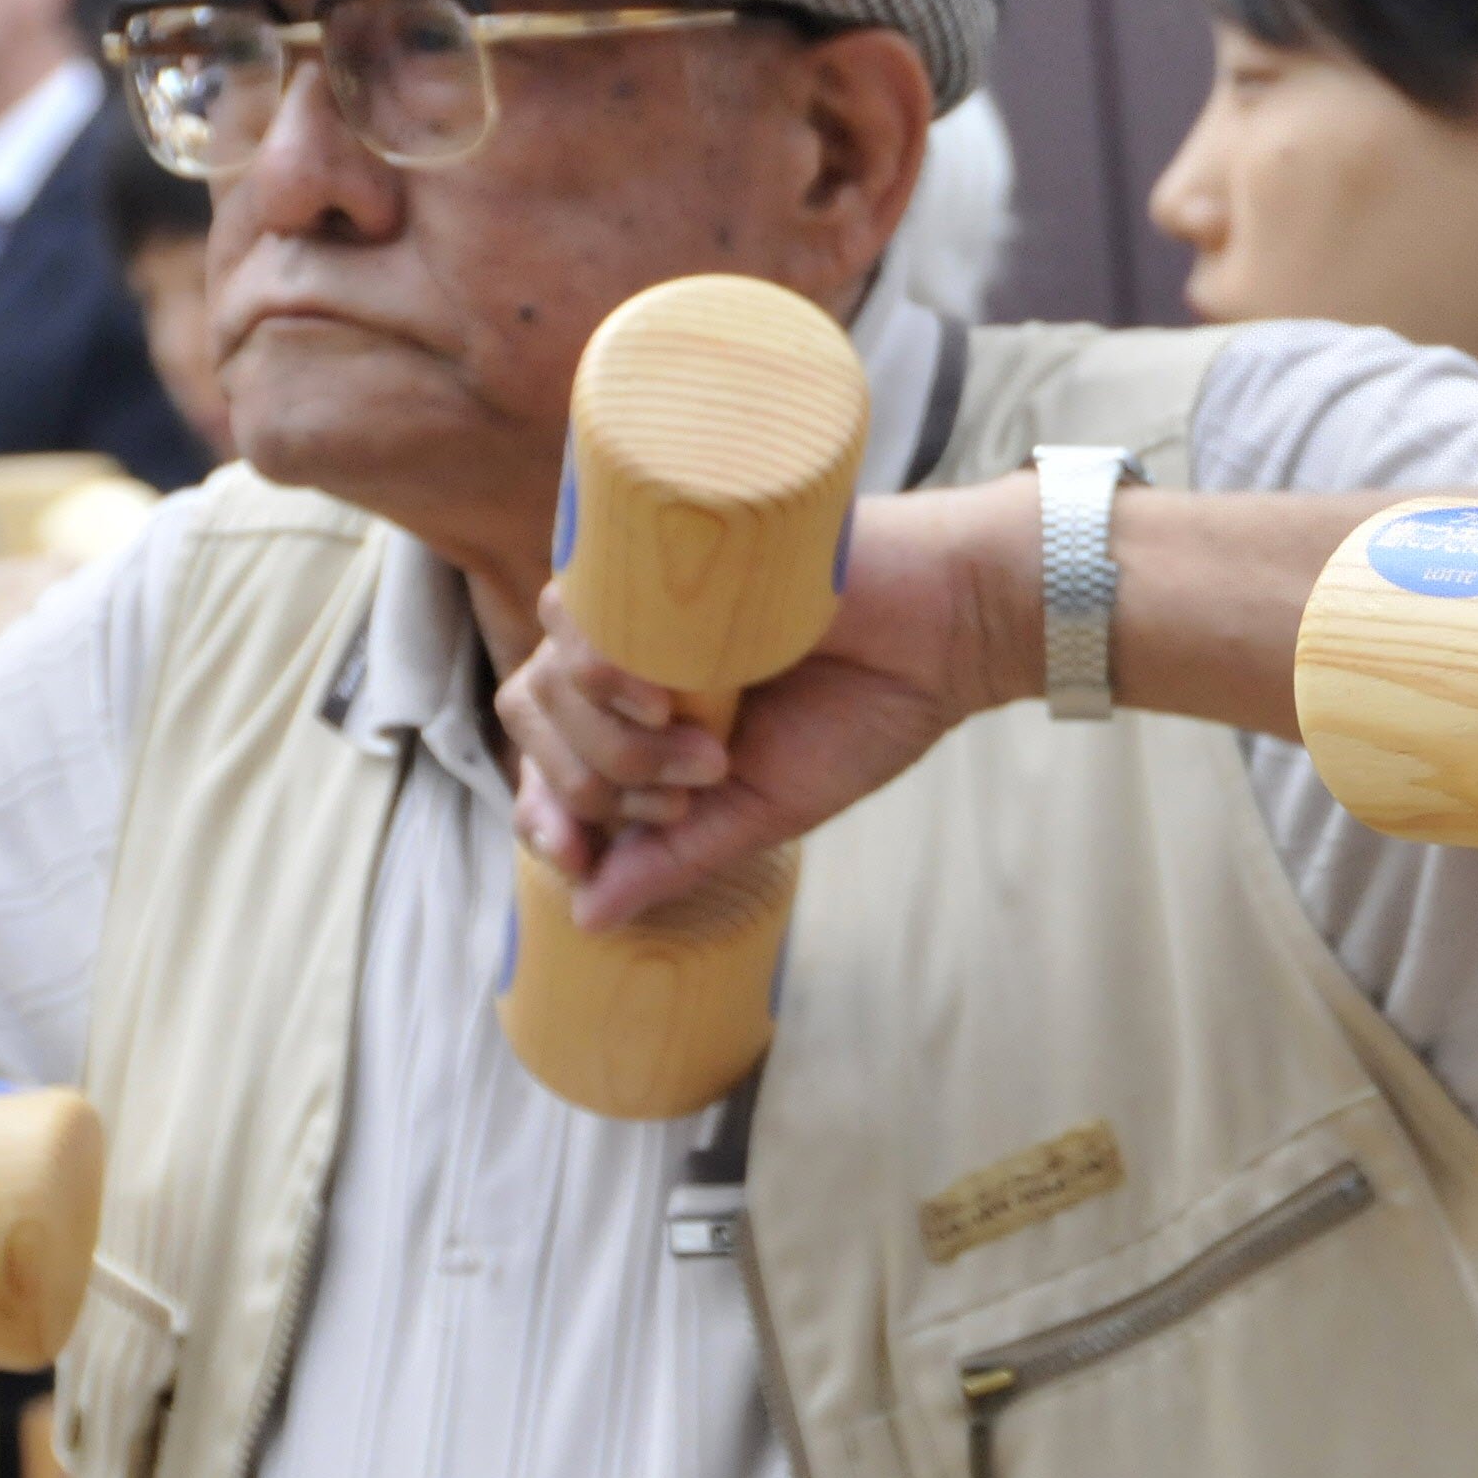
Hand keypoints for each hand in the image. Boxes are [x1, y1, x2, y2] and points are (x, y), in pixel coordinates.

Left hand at [501, 480, 1032, 929]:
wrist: (944, 629)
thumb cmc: (866, 712)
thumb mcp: (764, 810)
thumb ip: (675, 859)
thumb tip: (586, 921)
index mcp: (647, 713)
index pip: (544, 758)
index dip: (540, 811)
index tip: (576, 854)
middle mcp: (633, 654)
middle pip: (532, 719)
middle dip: (595, 784)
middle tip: (696, 790)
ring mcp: (646, 604)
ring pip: (549, 675)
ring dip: (611, 741)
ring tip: (708, 754)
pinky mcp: (669, 556)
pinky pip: (581, 611)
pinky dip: (601, 669)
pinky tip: (665, 698)